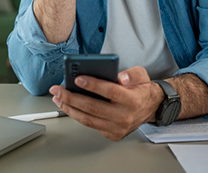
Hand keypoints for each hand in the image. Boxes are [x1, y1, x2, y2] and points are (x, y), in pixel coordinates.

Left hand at [49, 66, 163, 140]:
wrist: (149, 108)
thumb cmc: (141, 90)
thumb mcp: (142, 75)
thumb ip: (133, 74)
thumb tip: (122, 77)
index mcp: (133, 100)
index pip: (110, 92)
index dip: (93, 85)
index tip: (78, 78)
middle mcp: (124, 116)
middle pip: (93, 107)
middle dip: (72, 97)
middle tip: (58, 89)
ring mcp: (117, 128)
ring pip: (88, 119)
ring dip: (69, 108)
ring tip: (58, 97)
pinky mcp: (111, 134)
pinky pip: (90, 124)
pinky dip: (77, 115)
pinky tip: (68, 106)